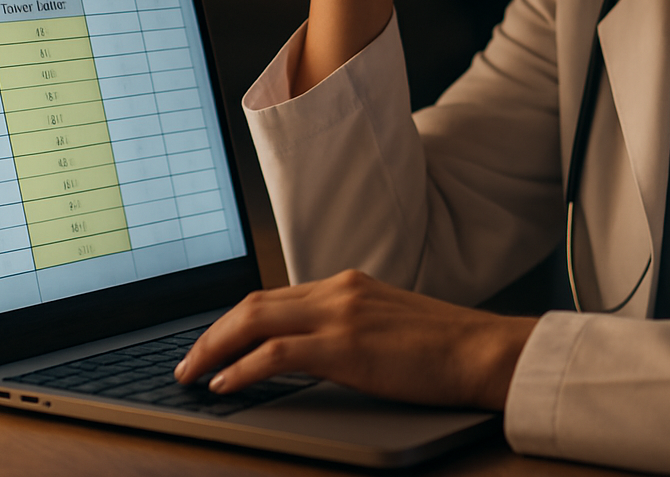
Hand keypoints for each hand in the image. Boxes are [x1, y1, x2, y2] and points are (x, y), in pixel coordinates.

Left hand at [174, 270, 536, 410]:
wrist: (482, 350)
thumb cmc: (443, 346)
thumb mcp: (387, 324)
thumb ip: (349, 326)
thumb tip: (313, 350)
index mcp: (347, 284)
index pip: (274, 296)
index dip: (235, 320)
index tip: (214, 343)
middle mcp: (338, 290)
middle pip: (255, 303)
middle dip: (213, 332)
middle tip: (188, 362)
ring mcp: (341, 313)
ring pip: (256, 320)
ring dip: (215, 348)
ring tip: (192, 374)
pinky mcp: (346, 345)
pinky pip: (276, 353)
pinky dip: (242, 368)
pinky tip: (225, 385)